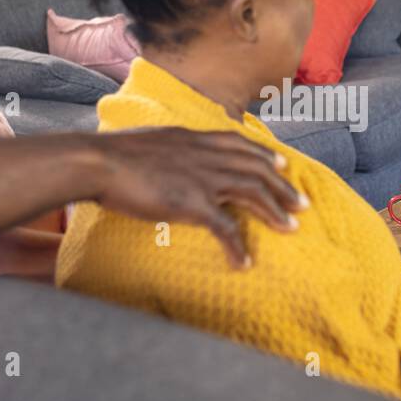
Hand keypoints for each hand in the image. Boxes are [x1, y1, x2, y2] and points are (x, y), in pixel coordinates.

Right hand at [92, 128, 306, 267]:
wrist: (98, 162)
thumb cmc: (113, 154)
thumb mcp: (149, 141)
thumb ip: (167, 148)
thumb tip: (168, 155)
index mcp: (194, 139)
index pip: (239, 143)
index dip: (264, 154)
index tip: (283, 164)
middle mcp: (205, 155)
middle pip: (256, 169)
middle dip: (283, 187)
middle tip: (302, 203)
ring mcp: (202, 179)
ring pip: (252, 193)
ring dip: (275, 212)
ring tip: (291, 228)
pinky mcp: (192, 204)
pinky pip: (224, 228)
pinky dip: (237, 246)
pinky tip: (244, 262)